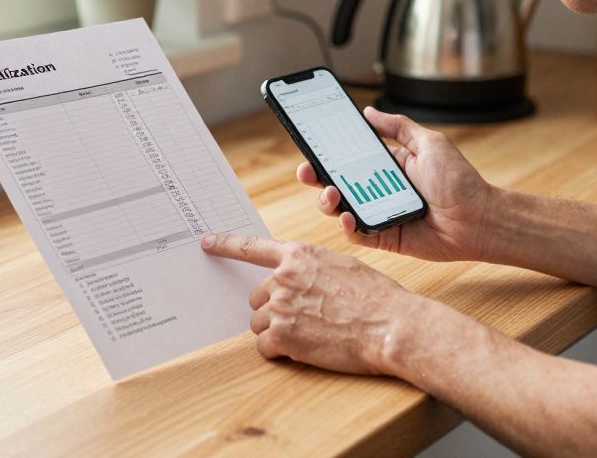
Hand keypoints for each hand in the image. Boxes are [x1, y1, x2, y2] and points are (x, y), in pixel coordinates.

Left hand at [201, 233, 420, 374]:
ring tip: (312, 333)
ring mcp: (279, 306)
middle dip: (274, 310)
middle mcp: (283, 276)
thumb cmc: (375, 297)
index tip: (206, 243)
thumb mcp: (341, 267)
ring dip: (277, 332)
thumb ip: (310, 269)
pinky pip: (264, 347)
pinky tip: (306, 349)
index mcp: (298, 254)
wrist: (390, 325)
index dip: (226, 245)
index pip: (251, 247)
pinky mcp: (281, 335)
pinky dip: (280, 352)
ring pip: (259, 323)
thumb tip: (296, 281)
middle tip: (306, 319)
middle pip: (257, 297)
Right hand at [298, 107, 493, 261]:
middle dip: (316, 177)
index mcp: (386, 166)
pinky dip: (347, 227)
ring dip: (328, 201)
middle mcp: (378, 190)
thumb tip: (369, 112)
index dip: (327, 152)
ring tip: (331, 194)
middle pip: (337, 183)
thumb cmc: (460, 181)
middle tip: (308, 171)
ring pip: (341, 209)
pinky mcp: (384, 238)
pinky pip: (357, 234)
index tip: (311, 145)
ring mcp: (379, 214)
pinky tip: (348, 217)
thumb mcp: (430, 143)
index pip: (348, 158)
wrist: (479, 219)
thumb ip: (398, 127)